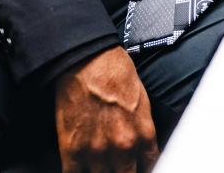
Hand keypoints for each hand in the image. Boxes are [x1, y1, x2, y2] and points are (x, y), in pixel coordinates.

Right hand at [55, 46, 158, 172]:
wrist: (88, 61)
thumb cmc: (115, 74)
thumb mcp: (142, 102)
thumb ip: (143, 130)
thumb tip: (142, 149)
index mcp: (143, 135)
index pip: (150, 166)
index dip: (143, 169)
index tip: (137, 167)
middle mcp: (123, 147)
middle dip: (123, 172)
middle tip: (118, 166)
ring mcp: (97, 152)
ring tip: (99, 165)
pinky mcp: (72, 150)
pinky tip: (81, 168)